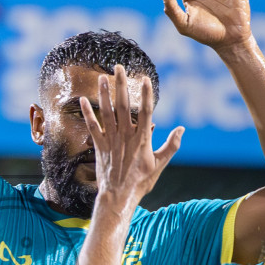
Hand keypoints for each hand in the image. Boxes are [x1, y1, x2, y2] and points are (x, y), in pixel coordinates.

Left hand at [79, 65, 183, 210]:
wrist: (119, 196)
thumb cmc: (141, 182)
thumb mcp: (160, 164)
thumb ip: (171, 146)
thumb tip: (181, 129)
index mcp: (142, 139)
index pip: (147, 111)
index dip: (146, 94)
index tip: (146, 78)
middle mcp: (126, 136)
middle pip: (124, 105)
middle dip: (121, 84)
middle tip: (119, 67)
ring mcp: (111, 140)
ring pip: (106, 112)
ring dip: (103, 93)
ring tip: (102, 77)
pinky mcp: (99, 146)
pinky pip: (92, 126)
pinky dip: (87, 113)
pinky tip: (82, 99)